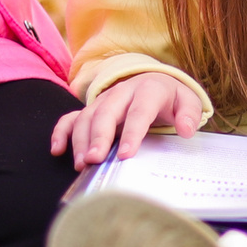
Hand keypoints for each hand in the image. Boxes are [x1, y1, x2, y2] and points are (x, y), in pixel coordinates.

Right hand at [50, 73, 204, 166]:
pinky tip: (57, 150)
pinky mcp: (90, 109)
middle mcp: (121, 92)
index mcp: (147, 90)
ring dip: (80, 140)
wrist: (154, 82)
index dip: (132, 133)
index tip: (125, 155)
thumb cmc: (170, 99)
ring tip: (81, 164)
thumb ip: (189, 114)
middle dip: (98, 136)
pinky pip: (70, 118)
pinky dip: (60, 132)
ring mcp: (102, 100)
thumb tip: (186, 130)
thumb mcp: (187, 102)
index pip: (138, 111)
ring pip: (86, 117)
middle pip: (106, 113)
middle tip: (93, 160)